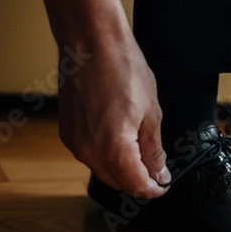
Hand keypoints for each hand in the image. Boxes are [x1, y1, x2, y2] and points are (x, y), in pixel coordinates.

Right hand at [41, 0, 169, 198]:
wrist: (90, 41)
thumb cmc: (122, 68)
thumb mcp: (151, 113)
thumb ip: (154, 150)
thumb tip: (159, 173)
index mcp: (114, 148)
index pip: (136, 186)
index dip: (153, 190)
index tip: (163, 185)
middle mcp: (89, 151)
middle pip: (117, 183)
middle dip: (138, 181)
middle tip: (156, 167)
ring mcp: (75, 143)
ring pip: (102, 170)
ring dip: (121, 168)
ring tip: (138, 147)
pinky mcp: (67, 132)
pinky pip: (89, 155)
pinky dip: (105, 155)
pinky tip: (118, 138)